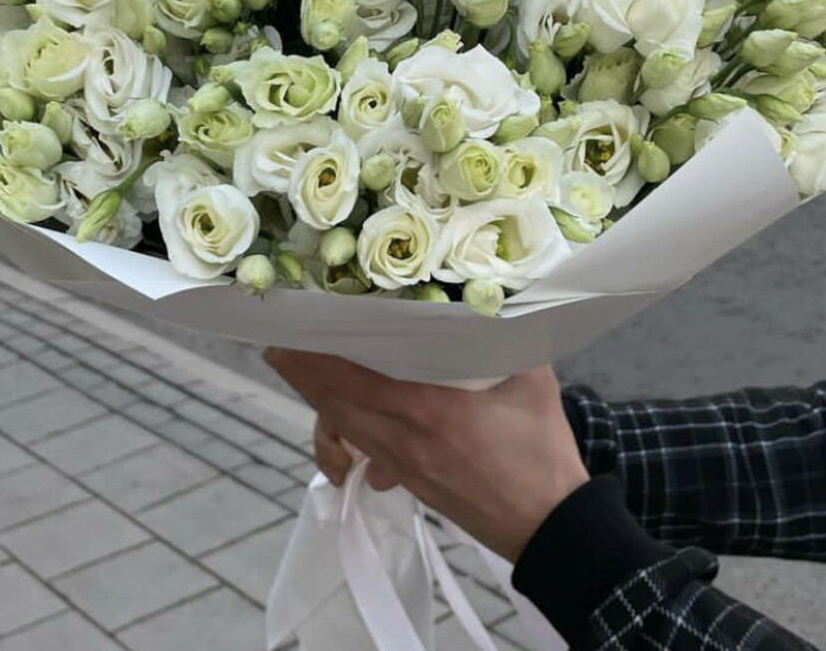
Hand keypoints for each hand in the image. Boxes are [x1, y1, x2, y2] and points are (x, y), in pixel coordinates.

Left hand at [265, 350, 588, 562]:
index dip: (320, 353)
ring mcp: (402, 464)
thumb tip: (481, 300)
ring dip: (316, 398)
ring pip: (343, 426)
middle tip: (277, 341)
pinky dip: (342, 429)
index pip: (357, 375)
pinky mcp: (409, 480)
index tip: (298, 325)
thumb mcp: (529, 379)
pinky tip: (342, 419)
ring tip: (298, 368)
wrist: (549, 526)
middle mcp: (405, 436)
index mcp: (431, 407)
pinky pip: (362, 447)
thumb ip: (499, 338)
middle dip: (302, 371)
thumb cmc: (542, 448)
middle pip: (336, 401)